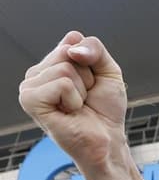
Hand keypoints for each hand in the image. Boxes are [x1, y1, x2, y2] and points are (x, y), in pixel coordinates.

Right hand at [17, 31, 128, 173]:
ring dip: (81, 90)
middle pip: (68, 52)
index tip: (93, 83)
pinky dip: (74, 99)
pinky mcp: (29, 100)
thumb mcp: (108, 71)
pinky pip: (61, 83)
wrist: (107, 139)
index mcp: (51, 63)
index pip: (74, 40)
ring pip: (65, 67)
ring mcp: (29, 86)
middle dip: (88, 76)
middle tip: (85, 97)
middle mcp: (36, 72)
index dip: (94, 62)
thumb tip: (72, 46)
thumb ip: (95, 48)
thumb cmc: (105, 109)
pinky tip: (70, 112)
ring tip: (77, 106)